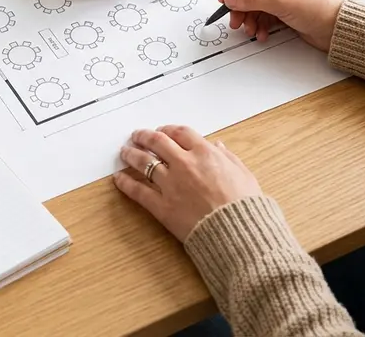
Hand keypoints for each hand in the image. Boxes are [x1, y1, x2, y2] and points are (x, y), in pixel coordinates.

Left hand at [114, 126, 261, 241]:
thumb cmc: (246, 207)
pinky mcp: (162, 206)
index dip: (168, 130)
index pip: (180, 133)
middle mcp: (185, 164)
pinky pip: (139, 191)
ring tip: (125, 152)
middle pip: (157, 142)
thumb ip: (228, 158)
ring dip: (132, 154)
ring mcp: (171, 185)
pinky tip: (119, 179)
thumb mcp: (244, 175)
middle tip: (137, 136)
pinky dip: (126, 184)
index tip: (162, 131)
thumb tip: (218, 146)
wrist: (239, 234)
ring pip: (144, 163)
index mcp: (205, 154)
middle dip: (144, 136)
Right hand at [217, 0, 344, 50]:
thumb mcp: (281, 2)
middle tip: (235, 20)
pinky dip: (260, 24)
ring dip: (250, 18)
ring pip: (256, 3)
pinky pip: (265, 14)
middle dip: (241, 5)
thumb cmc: (319, 8)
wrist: (339, 30)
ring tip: (250, 31)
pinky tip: (262, 34)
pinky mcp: (286, 9)